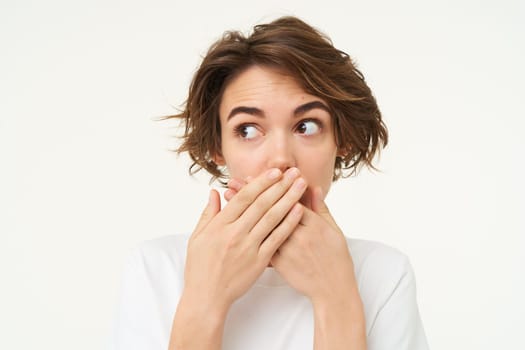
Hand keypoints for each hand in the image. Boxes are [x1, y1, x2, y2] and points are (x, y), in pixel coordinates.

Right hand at [182, 168, 307, 314]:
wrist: (206, 297)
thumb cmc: (200, 267)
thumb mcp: (197, 237)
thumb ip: (208, 213)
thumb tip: (214, 192)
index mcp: (220, 226)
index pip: (244, 198)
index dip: (260, 183)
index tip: (274, 171)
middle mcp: (235, 234)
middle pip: (261, 204)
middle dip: (279, 185)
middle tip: (294, 171)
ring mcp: (248, 247)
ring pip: (272, 218)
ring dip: (288, 199)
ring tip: (301, 186)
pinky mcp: (259, 261)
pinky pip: (277, 239)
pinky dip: (288, 224)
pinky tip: (299, 211)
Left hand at [225, 177, 358, 303]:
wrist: (333, 288)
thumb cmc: (336, 257)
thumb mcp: (333, 229)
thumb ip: (320, 207)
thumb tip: (313, 187)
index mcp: (313, 224)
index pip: (289, 199)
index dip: (272, 186)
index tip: (259, 174)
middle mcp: (298, 235)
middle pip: (270, 210)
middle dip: (250, 194)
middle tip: (234, 182)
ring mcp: (288, 250)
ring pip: (261, 226)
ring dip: (243, 210)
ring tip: (228, 198)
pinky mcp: (280, 263)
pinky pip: (261, 247)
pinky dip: (246, 234)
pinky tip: (233, 224)